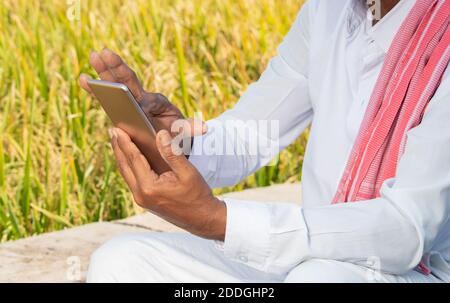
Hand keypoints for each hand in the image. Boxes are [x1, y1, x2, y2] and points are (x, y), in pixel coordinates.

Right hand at [79, 48, 205, 137]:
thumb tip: (204, 128)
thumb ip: (190, 129)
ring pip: (117, 84)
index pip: (151, 101)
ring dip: (105, 71)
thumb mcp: (185, 133)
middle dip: (118, 68)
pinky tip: (83, 79)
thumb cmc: (176, 135)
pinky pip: (107, 97)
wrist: (169, 138)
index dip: (146, 104)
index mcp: (159, 105)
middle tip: (105, 52)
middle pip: (131, 81)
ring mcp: (131, 101)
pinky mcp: (121, 108)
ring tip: (93, 56)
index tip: (142, 108)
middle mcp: (144, 98)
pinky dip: (96, 89)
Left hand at [109, 127, 225, 240]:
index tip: (116, 128)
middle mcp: (140, 195)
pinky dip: (129, 166)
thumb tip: (160, 134)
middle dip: (118, 147)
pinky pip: (132, 180)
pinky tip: (131, 158)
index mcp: (149, 187)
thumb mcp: (187, 172)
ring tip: (118, 141)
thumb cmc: (197, 196)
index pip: (133, 159)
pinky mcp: (145, 201)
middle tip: (112, 130)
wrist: (202, 219)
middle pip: (124, 166)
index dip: (125, 142)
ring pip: (127, 174)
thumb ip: (172, 153)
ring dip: (122, 156)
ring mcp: (141, 200)